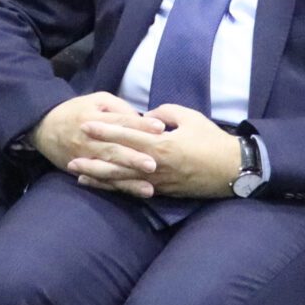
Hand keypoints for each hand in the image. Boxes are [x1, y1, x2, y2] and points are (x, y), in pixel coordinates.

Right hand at [35, 91, 155, 186]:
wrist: (43, 126)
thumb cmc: (77, 111)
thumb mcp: (97, 100)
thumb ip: (119, 108)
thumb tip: (142, 119)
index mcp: (94, 118)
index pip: (120, 122)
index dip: (140, 124)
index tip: (160, 128)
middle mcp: (89, 140)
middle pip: (114, 149)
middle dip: (133, 158)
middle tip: (154, 164)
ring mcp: (85, 158)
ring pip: (108, 170)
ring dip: (128, 179)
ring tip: (149, 187)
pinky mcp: (82, 171)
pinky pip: (102, 181)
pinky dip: (118, 188)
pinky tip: (135, 192)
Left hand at [73, 103, 240, 201]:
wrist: (232, 170)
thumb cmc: (212, 141)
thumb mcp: (191, 118)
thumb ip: (166, 112)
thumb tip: (148, 116)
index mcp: (162, 144)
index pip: (127, 135)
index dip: (105, 129)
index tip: (86, 124)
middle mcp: (155, 165)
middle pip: (118, 160)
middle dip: (93, 154)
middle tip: (71, 150)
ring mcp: (156, 181)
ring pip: (121, 179)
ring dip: (98, 175)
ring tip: (77, 171)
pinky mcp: (161, 192)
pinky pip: (132, 190)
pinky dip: (114, 188)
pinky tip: (100, 185)